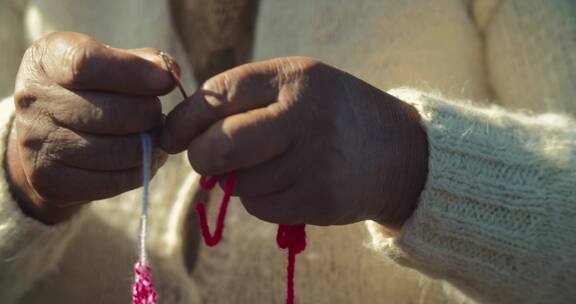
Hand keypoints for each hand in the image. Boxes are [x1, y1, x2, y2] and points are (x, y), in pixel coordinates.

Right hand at [6, 32, 174, 223]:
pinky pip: (114, 181)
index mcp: (46, 60)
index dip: (133, 73)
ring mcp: (38, 143)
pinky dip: (141, 170)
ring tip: (153, 136)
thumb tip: (169, 71)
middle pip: (112, 113)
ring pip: (119, 151)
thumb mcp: (108, 62)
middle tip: (156, 114)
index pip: (87, 64)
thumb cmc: (90, 89)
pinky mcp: (49, 180)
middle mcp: (33, 100)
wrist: (49, 135)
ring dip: (149, 145)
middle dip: (149, 114)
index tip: (165, 82)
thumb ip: (140, 61)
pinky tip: (143, 158)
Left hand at [162, 57, 427, 229]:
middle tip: (206, 157)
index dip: (185, 118)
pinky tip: (289, 182)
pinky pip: (260, 206)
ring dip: (239, 179)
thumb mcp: (297, 85)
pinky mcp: (318, 198)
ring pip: (239, 183)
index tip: (172, 133)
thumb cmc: (333, 113)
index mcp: (294, 77)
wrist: (397, 151)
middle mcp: (304, 116)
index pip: (219, 94)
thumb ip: (245, 100)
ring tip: (272, 164)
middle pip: (222, 145)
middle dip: (201, 156)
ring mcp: (314, 161)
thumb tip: (185, 135)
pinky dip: (261, 199)